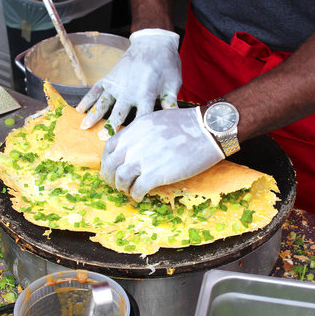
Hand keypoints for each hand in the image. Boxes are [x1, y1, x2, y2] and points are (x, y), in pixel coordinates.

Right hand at [76, 28, 181, 139]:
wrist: (153, 42)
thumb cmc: (166, 64)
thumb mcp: (173, 83)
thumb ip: (170, 103)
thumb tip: (175, 121)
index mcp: (147, 94)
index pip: (142, 117)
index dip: (137, 131)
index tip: (132, 144)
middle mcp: (129, 90)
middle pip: (119, 112)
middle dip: (111, 125)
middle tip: (102, 138)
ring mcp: (117, 84)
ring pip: (103, 102)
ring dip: (94, 114)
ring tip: (83, 127)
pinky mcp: (110, 78)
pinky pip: (96, 89)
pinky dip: (87, 99)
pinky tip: (79, 110)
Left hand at [101, 107, 224, 200]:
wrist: (206, 130)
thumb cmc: (188, 124)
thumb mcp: (157, 119)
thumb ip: (142, 132)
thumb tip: (137, 145)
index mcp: (134, 130)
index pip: (110, 147)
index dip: (107, 161)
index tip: (111, 168)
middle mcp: (134, 144)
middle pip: (111, 165)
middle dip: (110, 177)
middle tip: (117, 184)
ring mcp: (143, 160)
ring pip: (121, 179)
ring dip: (123, 187)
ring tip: (130, 190)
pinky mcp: (156, 174)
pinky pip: (137, 189)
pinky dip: (136, 195)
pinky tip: (141, 196)